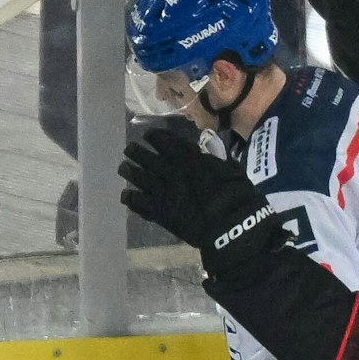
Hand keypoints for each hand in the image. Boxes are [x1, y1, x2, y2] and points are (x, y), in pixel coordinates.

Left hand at [120, 128, 292, 290]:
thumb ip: (214, 159)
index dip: (156, 137)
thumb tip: (205, 152)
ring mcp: (162, 192)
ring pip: (140, 177)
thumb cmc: (235, 194)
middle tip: (129, 149)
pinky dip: (130, 198)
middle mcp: (171, 172)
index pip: (167, 143)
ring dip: (130, 171)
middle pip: (148, 158)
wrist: (227, 224)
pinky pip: (139, 203)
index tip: (149, 135)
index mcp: (189, 159)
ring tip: (123, 167)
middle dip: (137, 152)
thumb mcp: (229, 168)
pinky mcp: (159, 212)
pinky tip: (125, 195)